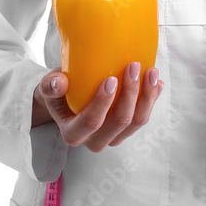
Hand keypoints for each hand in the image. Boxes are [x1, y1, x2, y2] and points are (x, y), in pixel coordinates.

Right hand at [32, 62, 163, 152]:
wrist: (67, 100)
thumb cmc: (58, 92)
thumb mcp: (48, 87)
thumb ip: (50, 86)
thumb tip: (59, 82)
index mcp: (74, 133)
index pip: (91, 122)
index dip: (103, 103)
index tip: (111, 79)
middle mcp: (95, 140)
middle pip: (119, 121)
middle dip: (130, 93)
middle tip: (134, 66)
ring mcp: (114, 136)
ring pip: (137, 122)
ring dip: (147, 96)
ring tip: (151, 71)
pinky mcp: (127, 130)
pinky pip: (143, 117)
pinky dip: (152, 99)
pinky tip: (157, 82)